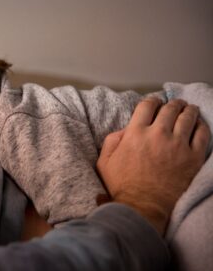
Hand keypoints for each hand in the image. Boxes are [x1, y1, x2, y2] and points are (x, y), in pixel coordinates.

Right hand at [97, 98, 209, 234]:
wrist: (142, 207)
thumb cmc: (122, 186)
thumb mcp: (104, 162)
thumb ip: (111, 141)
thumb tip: (125, 130)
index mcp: (135, 133)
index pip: (147, 105)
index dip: (152, 100)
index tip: (155, 103)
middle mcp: (157, 134)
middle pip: (170, 108)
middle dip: (173, 104)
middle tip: (176, 104)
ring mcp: (178, 145)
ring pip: (188, 117)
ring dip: (189, 110)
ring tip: (189, 110)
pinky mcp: (193, 157)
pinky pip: (203, 134)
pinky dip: (202, 125)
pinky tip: (199, 124)